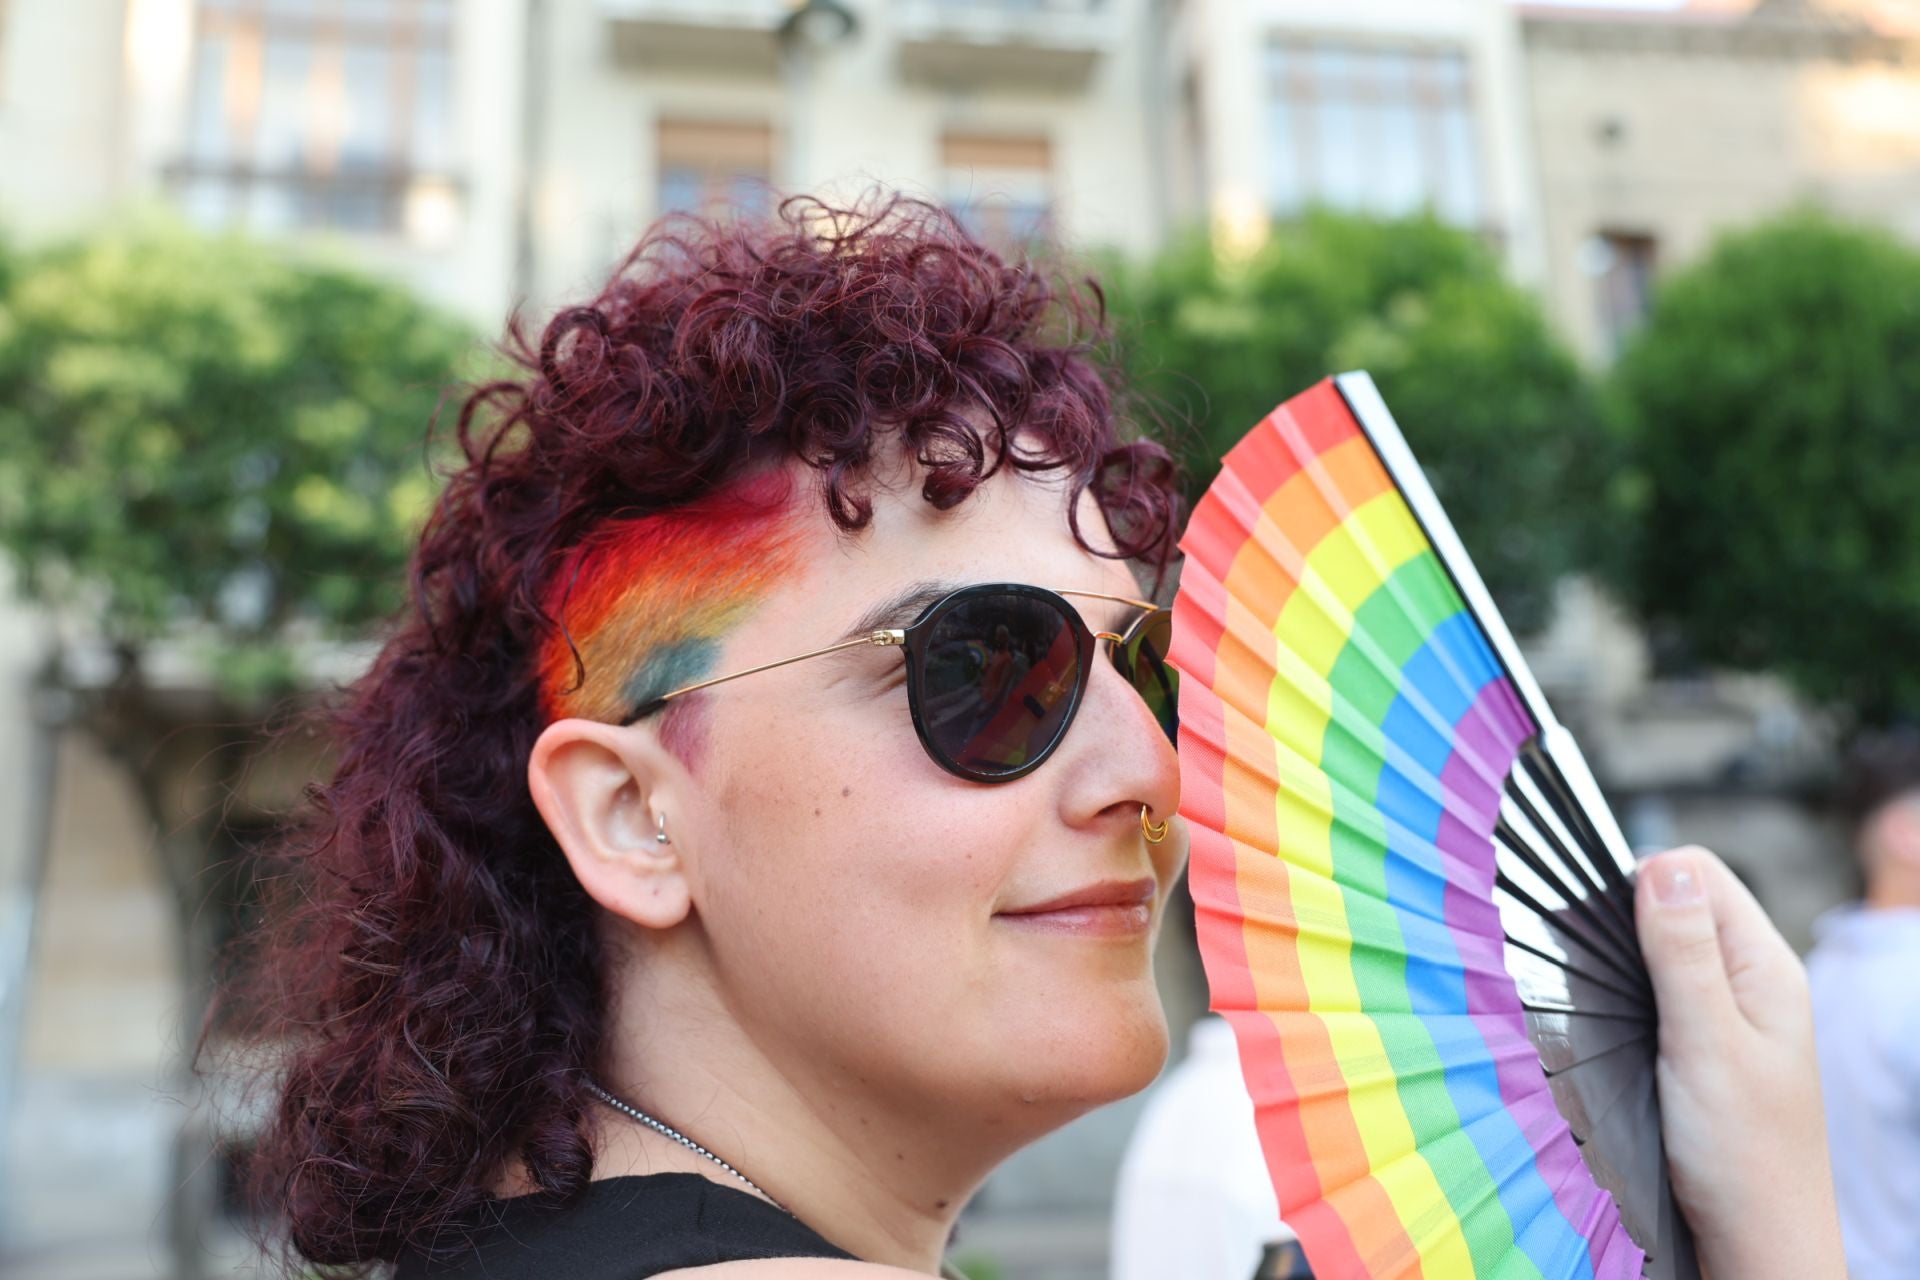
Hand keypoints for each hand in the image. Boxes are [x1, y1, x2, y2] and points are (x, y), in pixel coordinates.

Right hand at [1634, 846, 1845, 1279]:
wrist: (1756, 1244)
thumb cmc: (1742, 1154)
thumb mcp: (1706, 1042)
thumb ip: (1683, 952)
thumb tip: (1660, 862)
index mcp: (1764, 965)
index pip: (1696, 872)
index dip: (1640, 880)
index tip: (1597, 926)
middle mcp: (1748, 979)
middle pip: (1675, 904)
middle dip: (1624, 918)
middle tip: (1589, 968)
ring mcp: (1725, 1013)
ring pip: (1659, 948)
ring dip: (1622, 959)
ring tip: (1597, 998)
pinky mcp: (1699, 1045)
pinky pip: (1656, 991)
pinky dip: (1625, 994)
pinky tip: (1608, 1024)